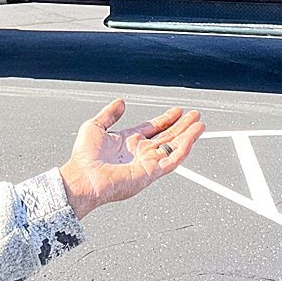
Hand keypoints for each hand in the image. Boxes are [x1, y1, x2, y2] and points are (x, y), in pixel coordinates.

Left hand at [58, 98, 204, 219]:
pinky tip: (192, 138)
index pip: (153, 128)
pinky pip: (172, 160)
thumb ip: (109, 114)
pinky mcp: (151, 173)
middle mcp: (139, 153)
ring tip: (199, 125)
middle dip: (182, 126)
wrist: (82, 178)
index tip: (178, 111)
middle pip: (167, 137)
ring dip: (188, 136)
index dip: (166, 119)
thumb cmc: (84, 158)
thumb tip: (120, 102)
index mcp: (128, 142)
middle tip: (195, 116)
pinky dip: (184, 149)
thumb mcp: (95, 126)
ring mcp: (147, 163)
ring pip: (173, 148)